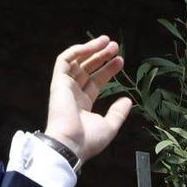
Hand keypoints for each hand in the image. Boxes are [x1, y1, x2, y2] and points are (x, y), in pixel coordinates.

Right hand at [44, 36, 132, 161]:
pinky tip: (92, 45)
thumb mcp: (109, 125)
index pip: (96, 81)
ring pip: (77, 62)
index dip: (108, 70)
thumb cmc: (88, 140)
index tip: (121, 61)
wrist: (71, 144)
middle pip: (88, 69)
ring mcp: (65, 87)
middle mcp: (73, 94)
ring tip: (107, 41)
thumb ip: (118, 112)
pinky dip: (77, 51)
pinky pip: (64, 60)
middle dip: (101, 56)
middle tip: (116, 46)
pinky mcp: (58, 82)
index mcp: (83, 104)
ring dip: (91, 49)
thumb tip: (128, 100)